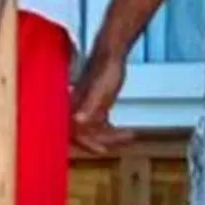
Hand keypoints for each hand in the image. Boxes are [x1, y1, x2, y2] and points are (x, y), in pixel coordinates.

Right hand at [70, 40, 131, 155]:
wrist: (110, 53)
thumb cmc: (104, 70)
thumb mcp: (100, 90)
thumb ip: (89, 106)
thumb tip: (77, 121)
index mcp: (74, 106)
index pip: (75, 132)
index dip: (87, 143)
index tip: (103, 150)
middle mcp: (78, 109)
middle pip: (86, 134)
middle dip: (103, 141)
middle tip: (122, 142)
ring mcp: (87, 107)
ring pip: (95, 130)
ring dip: (111, 136)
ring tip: (129, 136)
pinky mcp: (97, 104)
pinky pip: (102, 123)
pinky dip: (112, 130)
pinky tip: (126, 132)